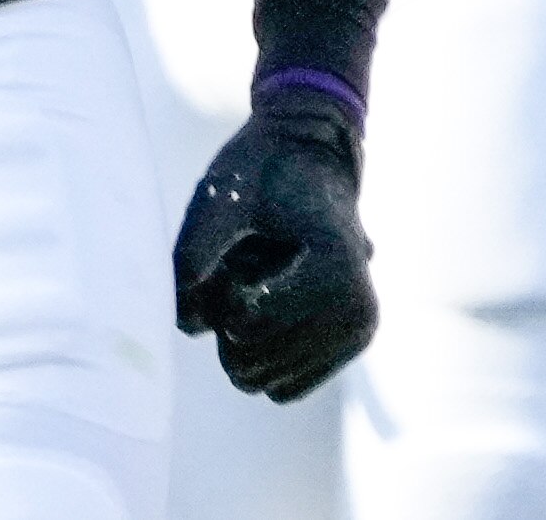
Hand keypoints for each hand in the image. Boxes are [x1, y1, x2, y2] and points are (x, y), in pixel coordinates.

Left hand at [175, 88, 375, 401]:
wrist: (314, 158)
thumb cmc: (264, 170)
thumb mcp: (222, 195)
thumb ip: (195, 251)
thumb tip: (187, 324)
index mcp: (334, 270)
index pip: (243, 323)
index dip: (219, 287)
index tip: (240, 242)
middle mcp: (357, 312)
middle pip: (250, 362)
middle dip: (229, 317)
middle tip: (247, 260)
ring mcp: (358, 334)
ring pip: (262, 380)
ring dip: (245, 335)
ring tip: (263, 275)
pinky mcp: (348, 347)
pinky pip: (282, 387)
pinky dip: (264, 351)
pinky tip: (275, 299)